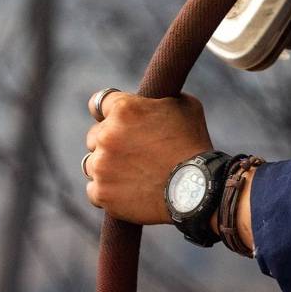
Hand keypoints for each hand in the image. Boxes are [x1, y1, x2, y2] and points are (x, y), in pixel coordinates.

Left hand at [84, 90, 213, 224]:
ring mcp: (102, 165)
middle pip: (93, 136)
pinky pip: (94, 190)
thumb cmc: (194, 144)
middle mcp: (107, 134)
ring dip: (106, 167)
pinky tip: (126, 191)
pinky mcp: (102, 192)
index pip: (99, 103)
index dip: (107, 111)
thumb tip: (153, 100)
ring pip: (92, 163)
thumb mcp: (184, 105)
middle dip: (109, 142)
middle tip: (131, 152)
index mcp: (124, 109)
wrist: (198, 189)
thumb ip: (160, 99)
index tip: (112, 119)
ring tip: (130, 174)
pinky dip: (107, 191)